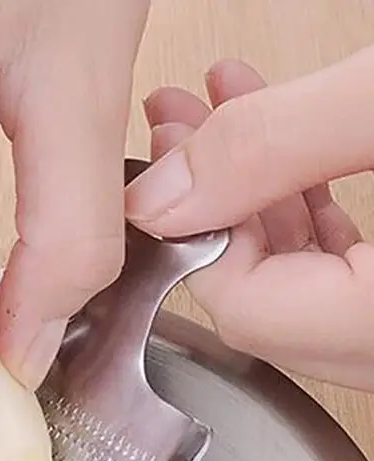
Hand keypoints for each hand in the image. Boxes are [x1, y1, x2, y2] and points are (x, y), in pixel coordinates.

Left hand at [125, 55, 373, 390]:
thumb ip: (273, 151)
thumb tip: (162, 194)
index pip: (240, 307)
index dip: (187, 233)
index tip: (162, 161)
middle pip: (261, 299)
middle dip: (211, 204)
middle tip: (180, 128)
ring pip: (300, 277)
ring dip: (255, 193)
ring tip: (226, 111)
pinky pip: (341, 266)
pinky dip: (306, 204)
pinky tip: (292, 143)